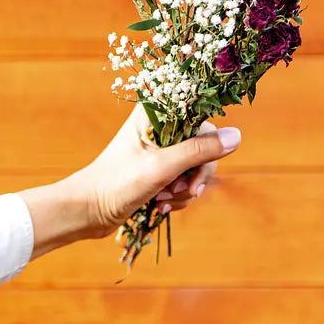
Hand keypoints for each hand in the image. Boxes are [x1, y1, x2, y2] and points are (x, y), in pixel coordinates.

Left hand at [18, 106, 240, 257]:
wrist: (85, 212)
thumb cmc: (116, 184)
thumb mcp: (161, 167)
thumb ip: (199, 151)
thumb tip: (237, 136)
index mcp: (155, 112)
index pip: (202, 119)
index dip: (207, 147)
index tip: (197, 172)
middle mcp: (160, 125)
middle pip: (203, 145)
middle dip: (195, 174)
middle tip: (183, 192)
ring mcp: (160, 149)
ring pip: (196, 166)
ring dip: (185, 190)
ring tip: (163, 201)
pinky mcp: (159, 169)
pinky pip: (184, 180)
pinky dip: (178, 196)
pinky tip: (161, 206)